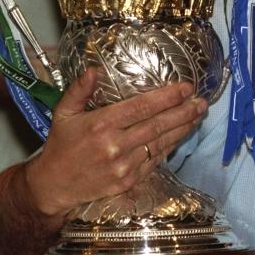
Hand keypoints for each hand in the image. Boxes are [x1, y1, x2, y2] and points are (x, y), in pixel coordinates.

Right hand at [23, 68, 206, 216]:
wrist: (53, 185)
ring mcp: (124, 165)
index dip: (167, 97)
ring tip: (198, 115)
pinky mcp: (130, 180)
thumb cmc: (60, 145)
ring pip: (161, 143)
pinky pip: (155, 160)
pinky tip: (182, 135)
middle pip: (157, 125)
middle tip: (201, 101)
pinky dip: (170, 147)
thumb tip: (94, 69)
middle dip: (183, 112)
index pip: (142, 107)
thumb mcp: (63, 113)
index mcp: (101, 124)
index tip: (186, 88)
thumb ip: (79, 90)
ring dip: (183, 129)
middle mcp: (115, 145)